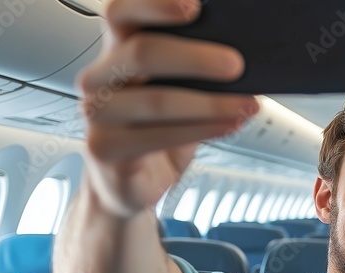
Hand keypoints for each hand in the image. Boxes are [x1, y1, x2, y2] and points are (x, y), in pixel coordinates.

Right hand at [78, 0, 258, 215]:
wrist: (131, 183)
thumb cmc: (160, 131)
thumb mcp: (181, 94)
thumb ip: (199, 71)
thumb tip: (245, 56)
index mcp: (117, 51)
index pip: (122, 13)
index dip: (154, 4)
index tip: (194, 6)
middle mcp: (100, 76)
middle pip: (142, 52)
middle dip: (195, 57)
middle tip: (237, 65)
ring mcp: (97, 112)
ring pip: (156, 99)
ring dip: (210, 103)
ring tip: (246, 105)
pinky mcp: (104, 147)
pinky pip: (158, 135)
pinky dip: (201, 130)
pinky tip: (228, 125)